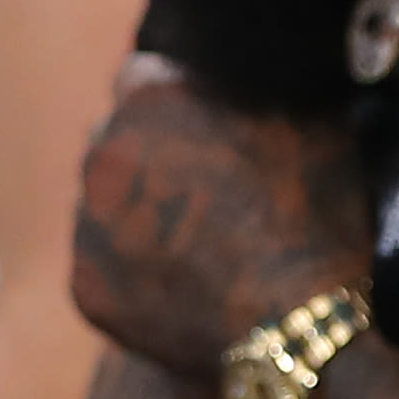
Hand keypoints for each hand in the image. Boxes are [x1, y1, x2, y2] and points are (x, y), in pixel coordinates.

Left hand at [68, 56, 370, 379]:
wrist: (296, 323)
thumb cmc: (313, 213)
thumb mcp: (312, 122)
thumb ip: (260, 89)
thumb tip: (257, 77)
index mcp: (150, 100)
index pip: (141, 75)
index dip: (176, 98)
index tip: (203, 123)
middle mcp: (101, 154)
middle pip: (114, 139)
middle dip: (150, 154)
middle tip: (204, 187)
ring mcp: (86, 225)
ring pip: (103, 204)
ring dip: (136, 211)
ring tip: (196, 241)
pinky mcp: (84, 289)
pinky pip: (102, 266)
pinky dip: (132, 270)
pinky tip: (183, 283)